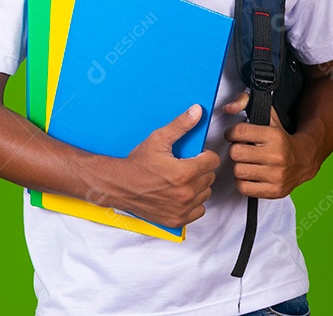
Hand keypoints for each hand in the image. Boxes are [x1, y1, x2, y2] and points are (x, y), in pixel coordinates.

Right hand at [116, 104, 220, 227]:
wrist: (118, 185)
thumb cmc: (137, 163)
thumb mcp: (158, 139)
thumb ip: (180, 125)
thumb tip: (197, 111)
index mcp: (184, 173)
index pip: (213, 161)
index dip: (205, 155)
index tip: (196, 156)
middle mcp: (185, 193)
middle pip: (210, 177)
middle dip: (201, 170)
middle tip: (186, 166)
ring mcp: (182, 209)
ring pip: (205, 194)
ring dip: (198, 186)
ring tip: (182, 180)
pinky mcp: (177, 220)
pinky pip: (198, 211)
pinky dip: (193, 203)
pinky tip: (180, 194)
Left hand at [223, 92, 318, 198]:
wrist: (304, 160)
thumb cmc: (281, 139)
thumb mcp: (269, 116)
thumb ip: (246, 102)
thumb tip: (228, 107)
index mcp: (274, 136)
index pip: (239, 132)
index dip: (231, 133)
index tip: (234, 135)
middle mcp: (276, 156)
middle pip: (235, 153)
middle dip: (236, 150)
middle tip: (242, 150)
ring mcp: (276, 175)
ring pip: (238, 171)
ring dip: (239, 167)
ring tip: (247, 162)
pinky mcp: (274, 191)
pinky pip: (243, 188)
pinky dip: (243, 182)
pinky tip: (251, 175)